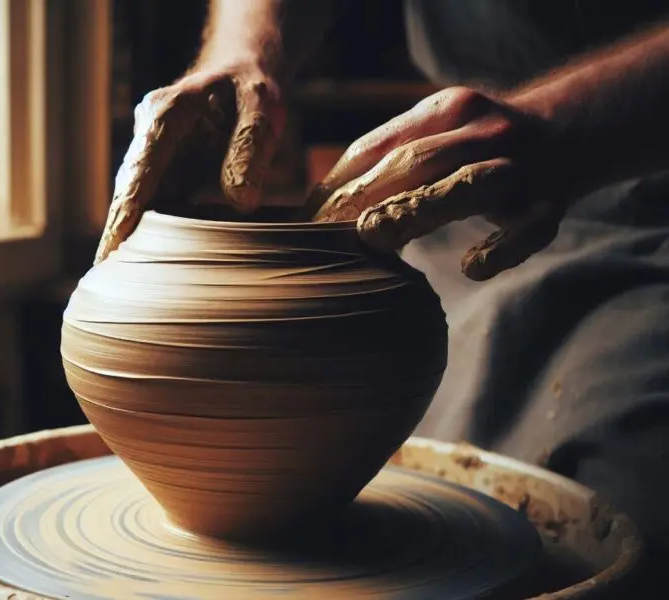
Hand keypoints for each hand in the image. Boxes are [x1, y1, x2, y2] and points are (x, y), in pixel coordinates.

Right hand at [95, 62, 284, 263]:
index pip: (141, 168)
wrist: (242, 77)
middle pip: (129, 187)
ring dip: (128, 234)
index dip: (127, 209)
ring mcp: (155, 154)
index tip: (114, 243)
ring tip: (116, 277)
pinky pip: (155, 203)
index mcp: (167, 113)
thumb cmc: (251, 89)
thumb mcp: (261, 107)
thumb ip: (250, 148)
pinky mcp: (166, 171)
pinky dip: (150, 230)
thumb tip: (241, 201)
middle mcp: (151, 134)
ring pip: (137, 198)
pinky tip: (147, 263)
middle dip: (116, 229)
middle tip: (104, 273)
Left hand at [308, 87, 566, 280]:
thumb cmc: (478, 144)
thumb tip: (322, 202)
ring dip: (417, 210)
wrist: (569, 129)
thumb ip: (389, 156)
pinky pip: (527, 230)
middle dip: (363, 196)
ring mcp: (517, 167)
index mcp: (444, 111)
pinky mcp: (549, 203)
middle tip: (321, 234)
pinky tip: (473, 268)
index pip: (379, 146)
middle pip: (414, 163)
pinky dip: (500, 248)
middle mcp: (480, 131)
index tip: (306, 217)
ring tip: (375, 235)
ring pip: (466, 187)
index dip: (338, 181)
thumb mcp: (436, 131)